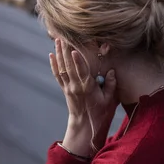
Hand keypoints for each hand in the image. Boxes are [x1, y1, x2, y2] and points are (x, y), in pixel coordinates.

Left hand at [50, 39, 117, 155]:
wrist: (85, 125)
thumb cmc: (100, 113)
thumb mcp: (110, 100)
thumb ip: (111, 85)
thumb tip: (111, 71)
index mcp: (87, 88)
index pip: (82, 72)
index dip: (77, 61)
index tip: (74, 50)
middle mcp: (75, 86)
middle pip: (69, 66)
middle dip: (65, 51)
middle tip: (63, 37)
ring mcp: (68, 88)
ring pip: (62, 68)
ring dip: (59, 54)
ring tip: (57, 41)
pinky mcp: (65, 89)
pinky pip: (58, 75)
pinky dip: (54, 64)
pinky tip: (52, 55)